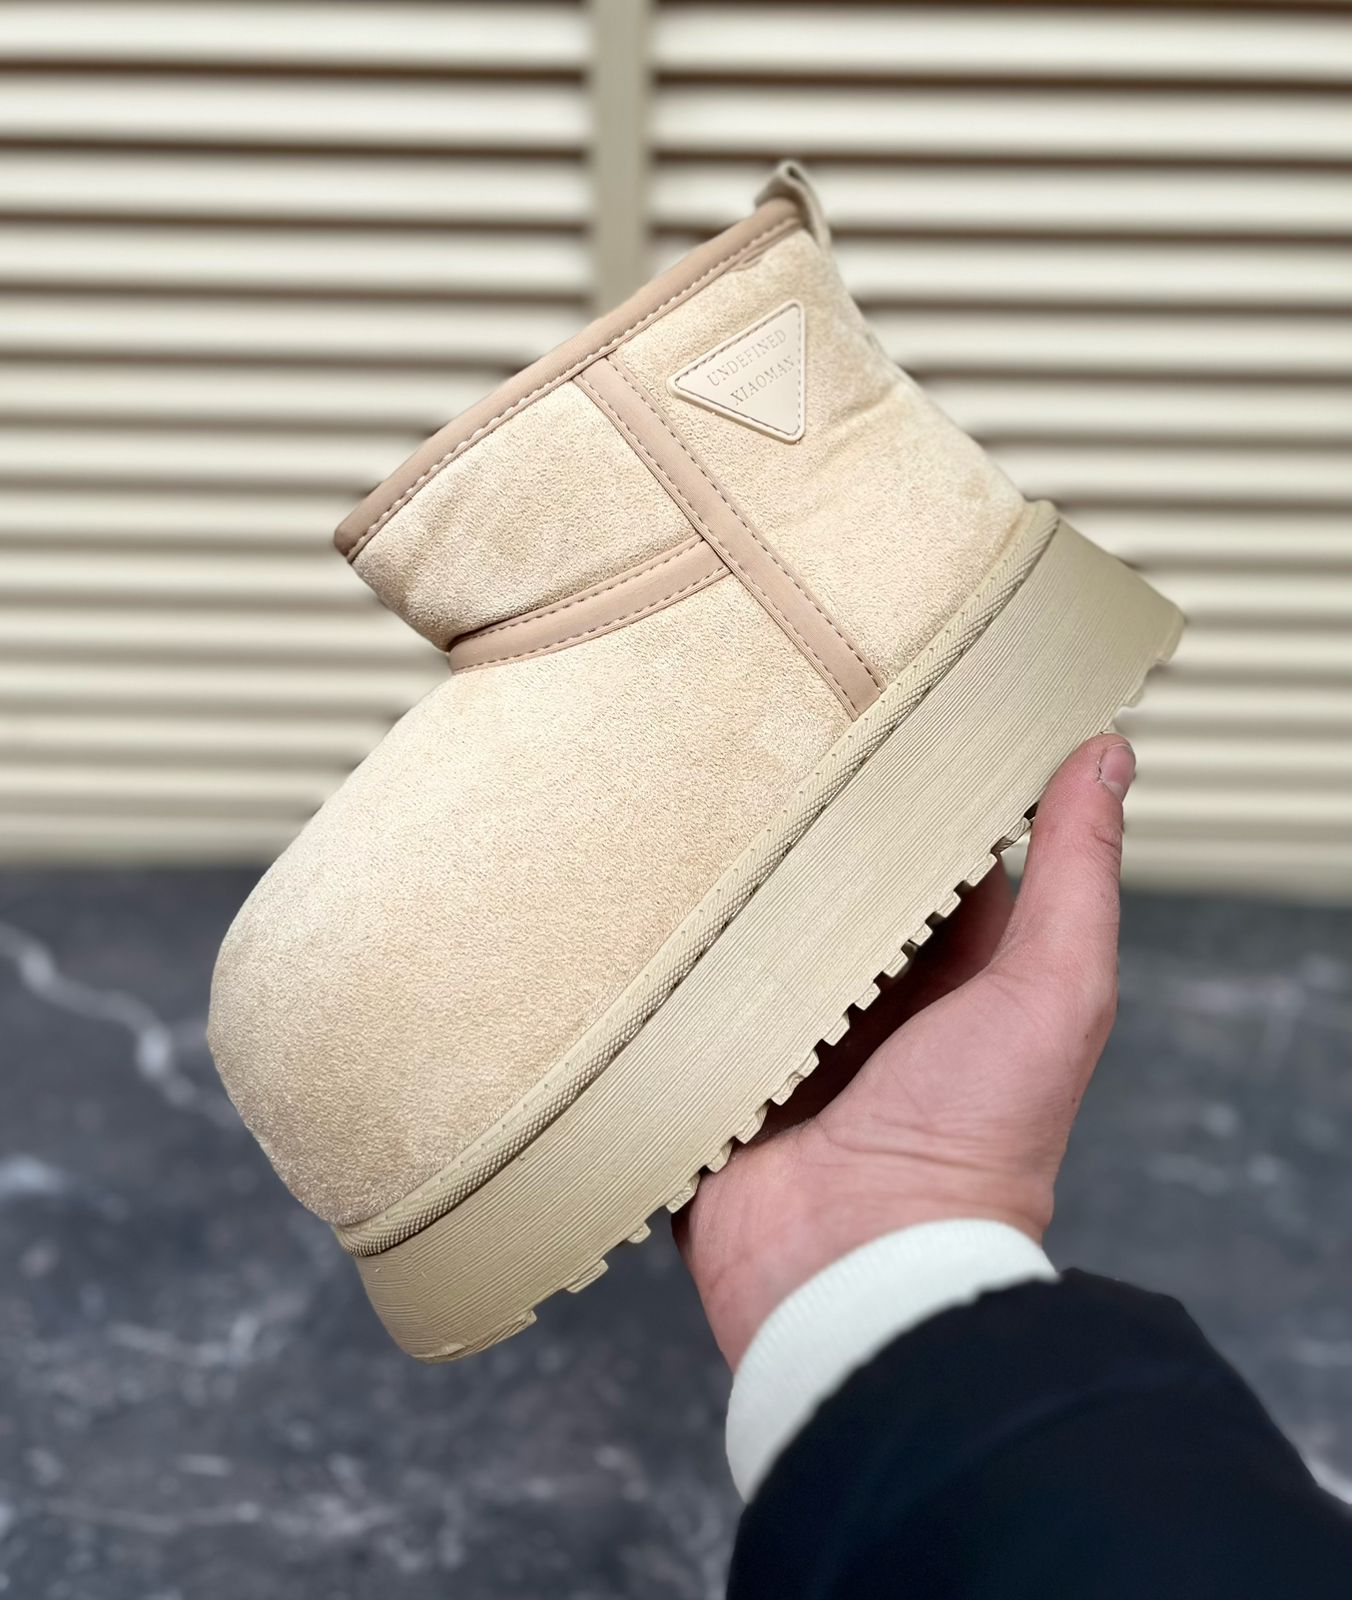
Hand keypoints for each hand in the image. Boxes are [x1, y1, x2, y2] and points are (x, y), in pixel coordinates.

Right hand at [675, 734, 1136, 1366]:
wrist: (858, 1266)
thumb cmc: (975, 1142)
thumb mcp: (1051, 990)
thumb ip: (1078, 877)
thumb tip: (1109, 753)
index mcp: (956, 990)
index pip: (938, 871)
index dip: (920, 804)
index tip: (889, 720)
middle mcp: (870, 1011)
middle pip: (835, 899)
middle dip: (810, 839)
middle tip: (769, 742)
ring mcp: (788, 1044)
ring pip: (755, 942)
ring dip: (734, 894)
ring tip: (691, 803)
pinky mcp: (717, 1075)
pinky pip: (689, 1002)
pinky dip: (674, 961)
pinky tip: (643, 897)